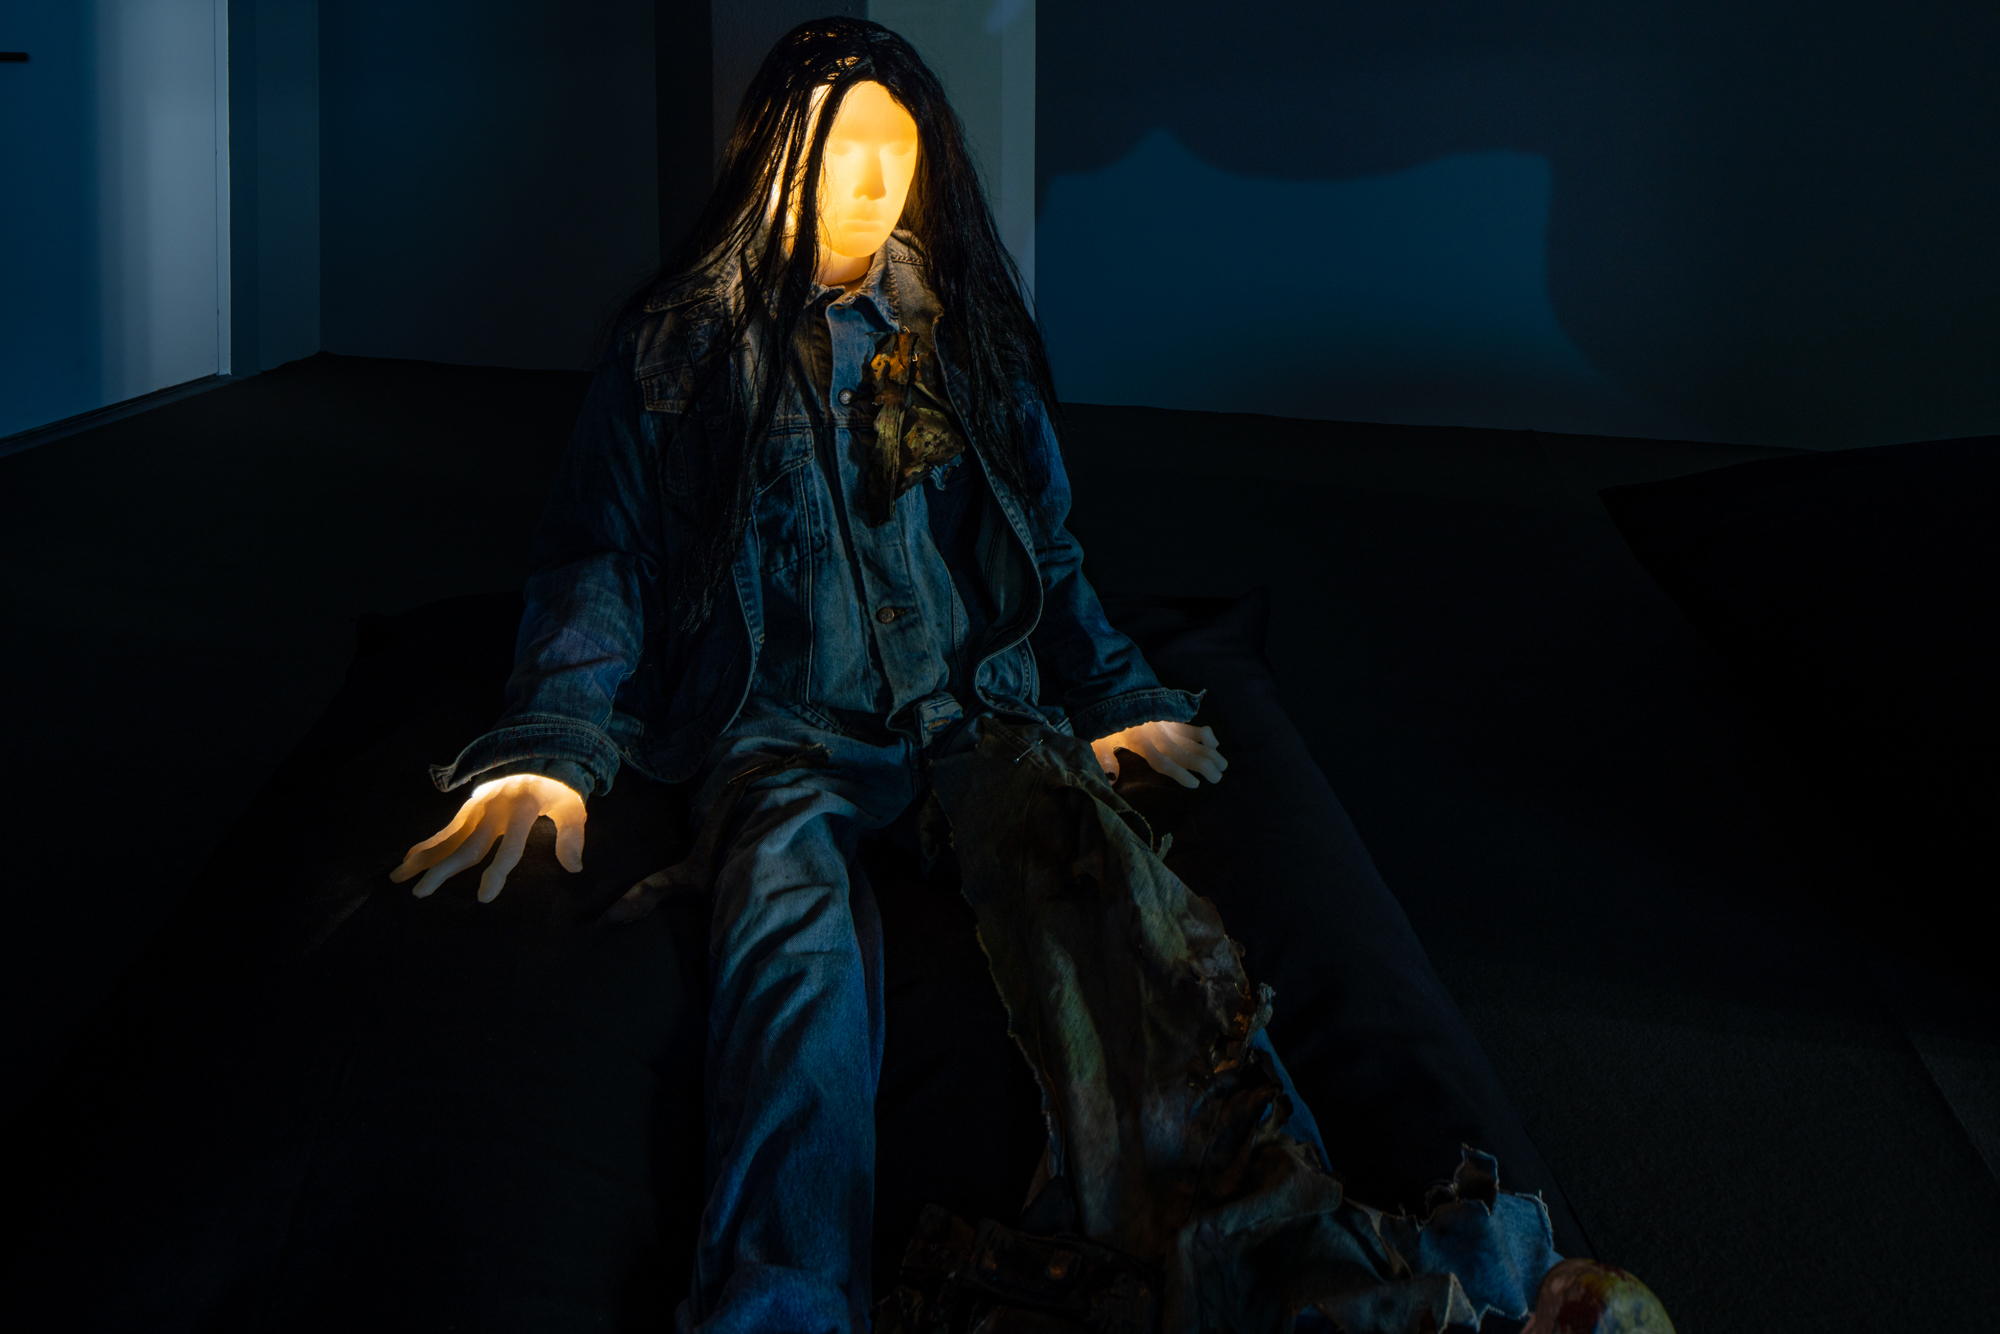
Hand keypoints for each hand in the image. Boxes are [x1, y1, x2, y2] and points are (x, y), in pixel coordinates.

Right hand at [389, 774, 585, 901]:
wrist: (539, 751)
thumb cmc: (558, 788)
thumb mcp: (573, 807)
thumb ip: (572, 837)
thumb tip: (575, 868)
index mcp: (523, 811)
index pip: (509, 848)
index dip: (496, 873)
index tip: (483, 898)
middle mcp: (495, 810)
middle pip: (467, 846)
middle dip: (443, 870)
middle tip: (421, 893)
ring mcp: (478, 807)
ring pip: (447, 837)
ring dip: (422, 857)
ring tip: (398, 877)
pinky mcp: (469, 807)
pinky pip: (446, 829)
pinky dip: (427, 844)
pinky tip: (408, 860)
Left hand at [1090, 721, 1226, 788]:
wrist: (1113, 686)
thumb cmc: (1104, 717)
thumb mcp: (1098, 737)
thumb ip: (1104, 758)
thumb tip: (1111, 779)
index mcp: (1140, 742)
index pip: (1163, 762)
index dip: (1180, 774)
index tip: (1196, 785)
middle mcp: (1157, 734)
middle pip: (1184, 752)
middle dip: (1203, 765)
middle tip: (1217, 778)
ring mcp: (1165, 724)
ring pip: (1191, 741)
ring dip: (1209, 752)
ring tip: (1223, 765)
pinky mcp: (1169, 716)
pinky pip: (1189, 725)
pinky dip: (1203, 733)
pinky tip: (1214, 742)